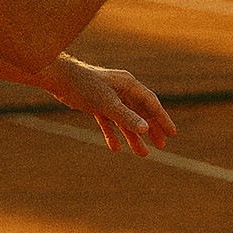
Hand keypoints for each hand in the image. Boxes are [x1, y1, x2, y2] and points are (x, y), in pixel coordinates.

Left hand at [30, 55, 176, 154]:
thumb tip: (145, 129)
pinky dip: (113, 134)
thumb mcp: (108, 104)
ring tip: (142, 154)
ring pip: (126, 119)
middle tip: (161, 146)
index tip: (172, 133)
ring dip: (133, 136)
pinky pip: (110, 121)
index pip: (151, 103)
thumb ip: (126, 117)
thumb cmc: (85, 86)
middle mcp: (122, 90)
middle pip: (141, 112)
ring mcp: (110, 97)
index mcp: (129, 85)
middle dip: (151, 129)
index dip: (162, 119)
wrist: (60, 79)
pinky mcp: (97, 104)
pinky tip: (116, 148)